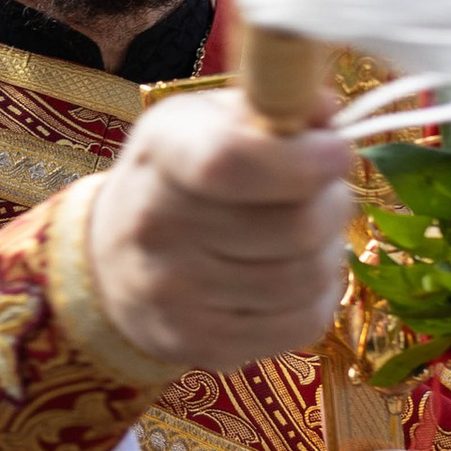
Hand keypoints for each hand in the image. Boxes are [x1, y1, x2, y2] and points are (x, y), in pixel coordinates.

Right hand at [86, 89, 353, 373]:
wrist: (112, 259)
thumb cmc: (178, 176)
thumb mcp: (208, 120)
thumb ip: (272, 105)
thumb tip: (328, 116)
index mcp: (161, 154)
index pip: (231, 163)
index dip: (302, 162)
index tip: (338, 152)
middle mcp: (156, 228)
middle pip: (293, 226)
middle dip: (334, 203)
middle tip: (328, 193)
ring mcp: (174, 296)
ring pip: (306, 277)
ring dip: (329, 251)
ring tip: (311, 236)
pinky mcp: (201, 345)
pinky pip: (303, 324)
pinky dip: (319, 296)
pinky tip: (298, 276)